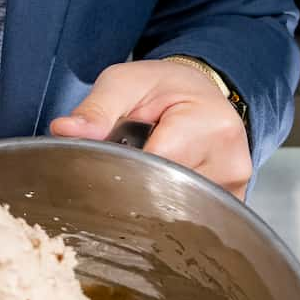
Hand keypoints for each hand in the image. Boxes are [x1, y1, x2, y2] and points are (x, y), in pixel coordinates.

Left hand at [49, 58, 251, 200]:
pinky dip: (170, 205)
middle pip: (166, 194)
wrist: (203, 93)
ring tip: (147, 170)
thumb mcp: (125, 83)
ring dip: (152, 197)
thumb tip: (64, 130)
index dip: (122, 170)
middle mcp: (230, 161)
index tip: (105, 163)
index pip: (155, 168)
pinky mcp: (233, 203)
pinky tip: (162, 184)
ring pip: (177, 211)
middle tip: (124, 165)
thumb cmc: (164, 88)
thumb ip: (96, 108)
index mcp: (210, 126)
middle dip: (136, 185)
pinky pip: (191, 217)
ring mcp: (235, 188)